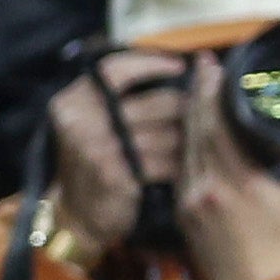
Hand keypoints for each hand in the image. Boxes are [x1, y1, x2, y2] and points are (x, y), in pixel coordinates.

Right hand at [43, 54, 190, 261]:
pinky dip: (183, 163)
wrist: (77, 216)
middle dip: (186, 107)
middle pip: (153, 102)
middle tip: (206, 110)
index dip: (150, 63)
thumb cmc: (93, 164)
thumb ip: (116, 100)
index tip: (180, 64)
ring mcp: (98, 148)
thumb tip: (173, 72)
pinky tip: (192, 164)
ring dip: (190, 138)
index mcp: (72, 103)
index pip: (114, 70)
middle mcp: (81, 122)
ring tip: (204, 139)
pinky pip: (166, 161)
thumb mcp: (89, 125)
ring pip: (167, 133)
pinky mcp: (118, 174)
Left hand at [173, 53, 279, 279]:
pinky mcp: (181, 209)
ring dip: (189, 115)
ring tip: (199, 88)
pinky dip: (188, 140)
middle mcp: (207, 189)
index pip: (216, 125)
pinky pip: (181, 165)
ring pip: (184, 145)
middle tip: (204, 65)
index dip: (212, 92)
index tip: (215, 65)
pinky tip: (195, 127)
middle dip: (198, 94)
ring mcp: (189, 200)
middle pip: (194, 129)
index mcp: (239, 184)